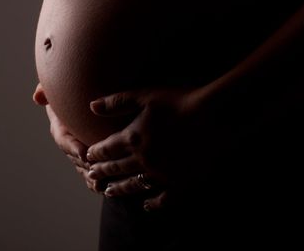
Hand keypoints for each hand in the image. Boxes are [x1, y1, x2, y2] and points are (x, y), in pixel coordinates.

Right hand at [33, 84, 102, 192]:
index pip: (64, 139)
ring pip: (86, 169)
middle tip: (97, 172)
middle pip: (76, 159)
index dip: (72, 147)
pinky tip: (111, 187)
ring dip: (93, 179)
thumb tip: (37, 96)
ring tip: (103, 185)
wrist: (96, 95)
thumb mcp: (62, 85)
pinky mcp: (97, 158)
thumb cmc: (76, 88)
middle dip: (85, 167)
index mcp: (62, 128)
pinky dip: (103, 181)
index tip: (83, 153)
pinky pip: (97, 173)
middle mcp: (71, 143)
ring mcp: (83, 152)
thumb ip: (50, 88)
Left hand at [86, 87, 238, 209]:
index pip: (107, 149)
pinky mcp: (181, 183)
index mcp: (133, 137)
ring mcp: (162, 174)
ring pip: (134, 185)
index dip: (95, 154)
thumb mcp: (146, 95)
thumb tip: (91, 106)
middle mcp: (143, 159)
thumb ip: (117, 102)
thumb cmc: (181, 101)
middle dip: (102, 172)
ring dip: (120, 190)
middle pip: (116, 169)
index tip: (88, 157)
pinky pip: (163, 199)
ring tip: (109, 193)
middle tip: (91, 177)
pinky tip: (146, 206)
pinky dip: (153, 204)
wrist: (215, 115)